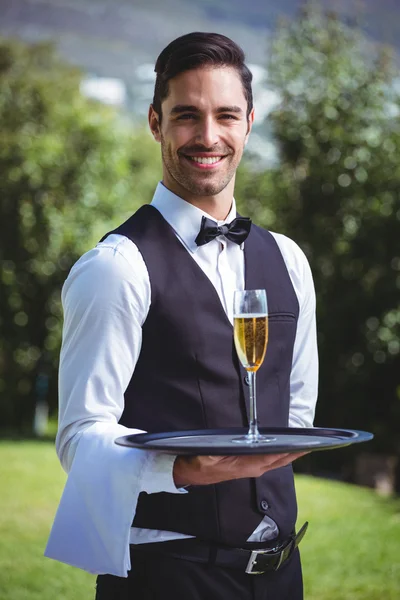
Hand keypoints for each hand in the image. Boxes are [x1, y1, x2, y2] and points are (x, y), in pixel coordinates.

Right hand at [173, 452, 307, 486]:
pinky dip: (279, 456)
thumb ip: (227, 453)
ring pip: (275, 463)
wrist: (187, 472)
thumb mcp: (210, 455)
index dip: (289, 452)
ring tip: (303, 446)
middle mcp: (250, 469)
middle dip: (295, 453)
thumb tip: (244, 446)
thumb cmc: (198, 461)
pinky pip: (268, 463)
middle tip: (312, 444)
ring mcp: (249, 470)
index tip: (303, 446)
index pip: (272, 458)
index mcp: (245, 466)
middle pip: (279, 461)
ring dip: (289, 455)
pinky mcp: (246, 468)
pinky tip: (284, 451)